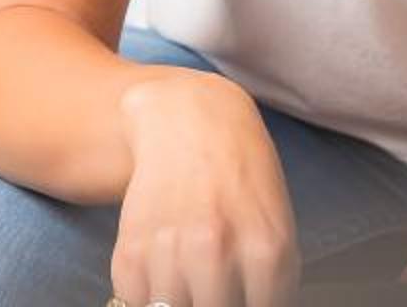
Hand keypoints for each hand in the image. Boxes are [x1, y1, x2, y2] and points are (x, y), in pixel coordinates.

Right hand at [112, 67, 299, 306]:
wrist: (187, 119)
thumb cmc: (240, 175)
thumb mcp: (276, 223)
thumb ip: (272, 281)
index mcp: (266, 249)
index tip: (242, 298)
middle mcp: (216, 252)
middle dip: (214, 306)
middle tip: (214, 292)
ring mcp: (169, 251)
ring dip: (179, 304)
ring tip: (189, 284)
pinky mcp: (130, 251)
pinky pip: (135, 303)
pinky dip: (147, 297)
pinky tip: (163, 274)